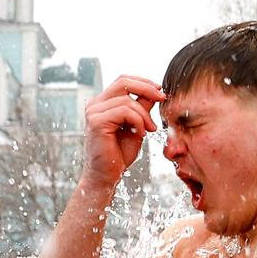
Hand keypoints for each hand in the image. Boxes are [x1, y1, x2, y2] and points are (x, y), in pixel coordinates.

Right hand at [81, 74, 162, 189]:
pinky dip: (138, 121)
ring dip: (144, 115)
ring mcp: (93, 112)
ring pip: (127, 100)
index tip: (161, 91)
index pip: (124, 81)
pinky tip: (140, 134)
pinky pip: (124, 111)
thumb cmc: (120, 153)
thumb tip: (156, 91)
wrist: (107, 175)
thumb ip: (142, 107)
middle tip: (162, 98)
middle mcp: (95, 104)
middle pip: (123, 82)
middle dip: (147, 88)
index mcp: (103, 103)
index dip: (144, 82)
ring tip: (149, 129)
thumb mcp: (137, 125)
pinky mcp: (96, 121)